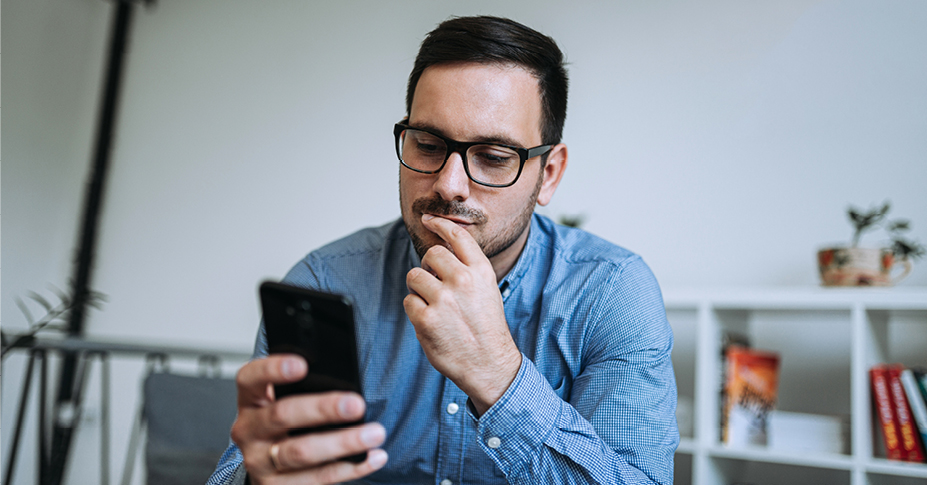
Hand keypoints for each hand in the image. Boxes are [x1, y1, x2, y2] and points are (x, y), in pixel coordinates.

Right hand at [230, 355, 387, 483]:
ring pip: (301, 452)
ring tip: (375, 433)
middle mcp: (249, 431)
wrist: (271, 466)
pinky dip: (352, 468)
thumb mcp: (285, 401)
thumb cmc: (288, 423)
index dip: (273, 369)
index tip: (302, 365)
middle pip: (282, 415)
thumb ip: (306, 389)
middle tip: (357, 405)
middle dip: (323, 409)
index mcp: (250, 401)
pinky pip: (318, 479)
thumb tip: (347, 385)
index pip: (251, 378)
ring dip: (343, 442)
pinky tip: (373, 457)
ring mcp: (260, 462)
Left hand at [403, 214, 521, 414]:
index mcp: (481, 271)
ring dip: (420, 290)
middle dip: (429, 268)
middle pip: (431, 254)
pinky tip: (431, 322)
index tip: (428, 220)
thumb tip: (440, 248)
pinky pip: (409, 301)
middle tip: (436, 285)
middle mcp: (463, 280)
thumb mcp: (487, 289)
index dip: (439, 224)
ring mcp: (443, 299)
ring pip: (415, 276)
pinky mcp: (426, 318)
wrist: (489, 363)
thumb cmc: (486, 326)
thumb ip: (468, 268)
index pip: (457, 236)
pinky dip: (416, 311)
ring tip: (435, 307)